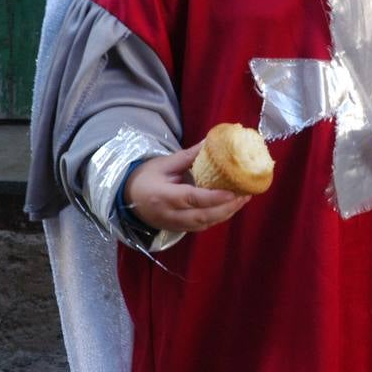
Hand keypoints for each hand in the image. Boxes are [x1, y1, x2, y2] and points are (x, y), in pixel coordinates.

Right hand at [124, 143, 250, 231]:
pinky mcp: (178, 229)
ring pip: (204, 224)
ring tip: (243, 198)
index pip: (192, 199)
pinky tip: (229, 206)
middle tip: (245, 194)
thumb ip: (188, 156)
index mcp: (163, 196)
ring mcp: (174, 225)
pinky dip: (217, 217)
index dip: (214, 197)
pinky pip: (201, 226)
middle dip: (227, 207)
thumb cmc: (144, 177)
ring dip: (226, 213)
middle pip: (203, 216)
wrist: (126, 198)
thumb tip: (210, 142)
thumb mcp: (163, 163)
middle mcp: (170, 215)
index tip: (233, 192)